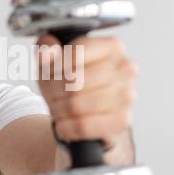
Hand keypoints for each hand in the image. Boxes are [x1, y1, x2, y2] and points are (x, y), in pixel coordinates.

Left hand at [35, 33, 136, 150]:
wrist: (89, 115)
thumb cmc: (73, 83)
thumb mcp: (54, 61)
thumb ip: (47, 48)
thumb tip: (47, 49)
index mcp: (113, 46)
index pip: (75, 53)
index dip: (53, 66)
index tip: (48, 75)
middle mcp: (125, 68)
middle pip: (74, 80)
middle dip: (54, 91)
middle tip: (51, 96)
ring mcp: (127, 95)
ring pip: (76, 104)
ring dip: (58, 110)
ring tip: (58, 109)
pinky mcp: (122, 120)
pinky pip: (83, 126)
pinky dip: (66, 127)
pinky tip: (64, 124)